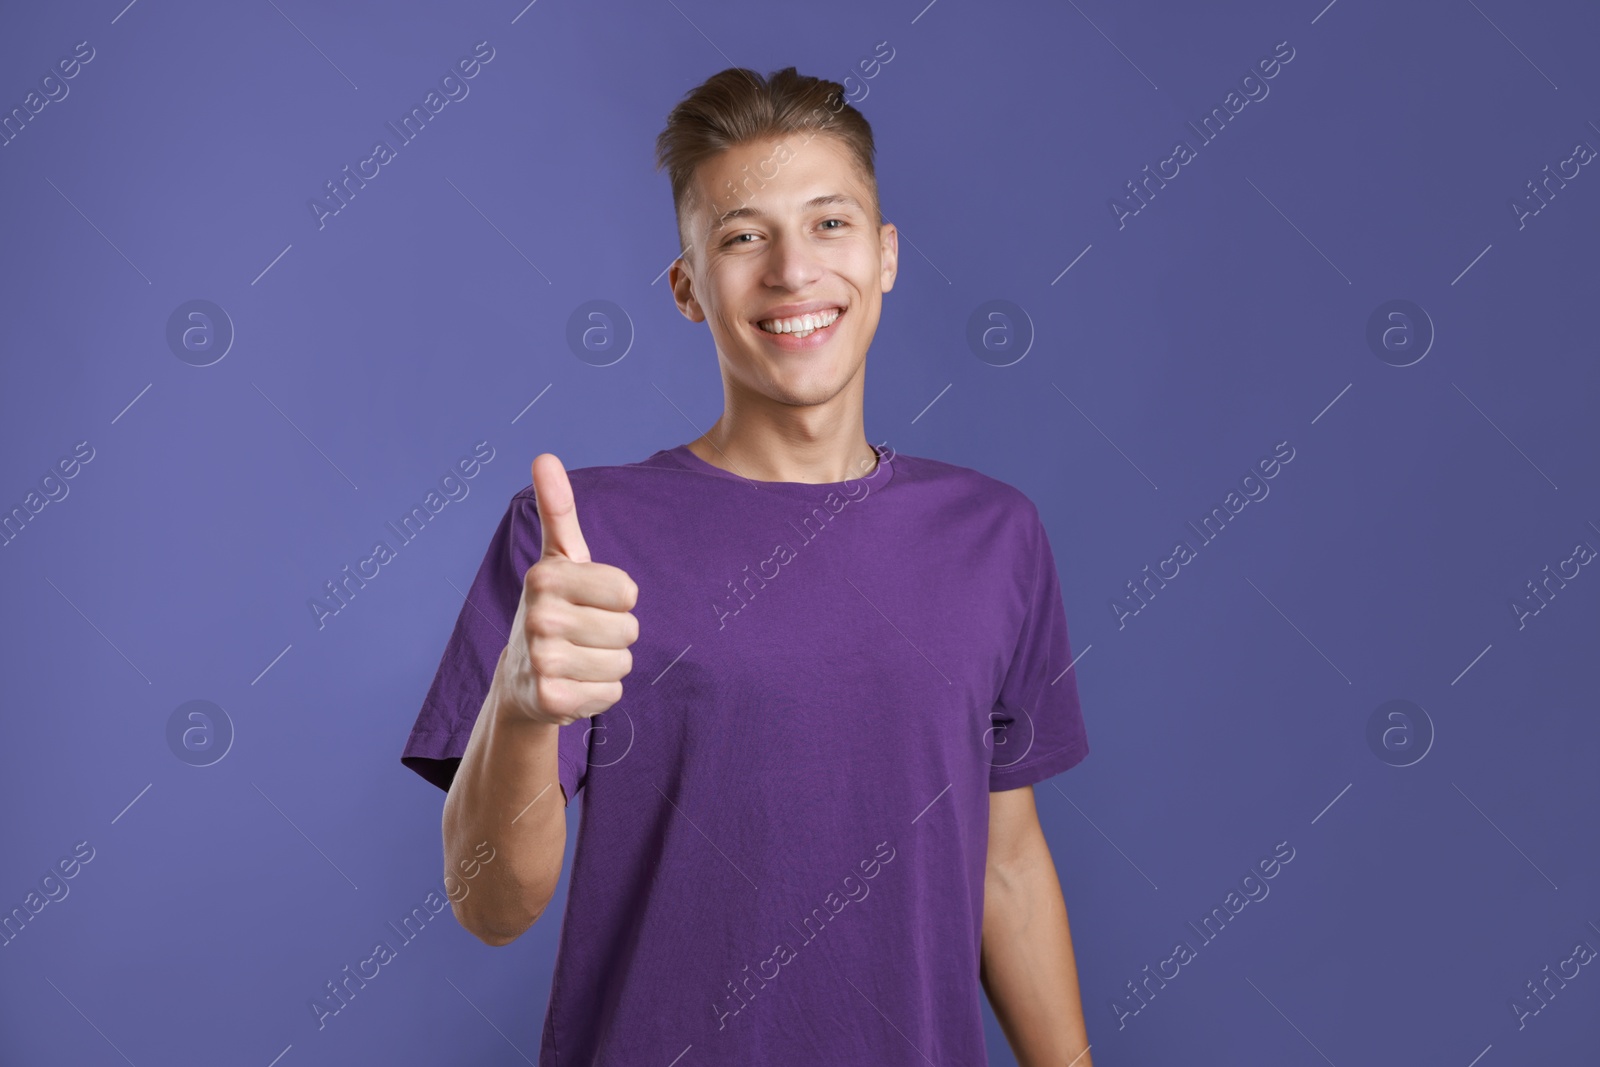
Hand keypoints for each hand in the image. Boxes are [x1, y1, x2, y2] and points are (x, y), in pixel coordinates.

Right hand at [499, 453, 638, 726]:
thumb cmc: (553, 608)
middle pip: (630, 630)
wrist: (520, 678)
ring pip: (623, 664)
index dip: (616, 601)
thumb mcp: (558, 558)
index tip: (588, 603)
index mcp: (545, 576)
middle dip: (616, 637)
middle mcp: (538, 616)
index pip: (628, 592)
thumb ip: (557, 510)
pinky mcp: (550, 699)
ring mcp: (541, 659)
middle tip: (582, 636)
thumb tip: (544, 456)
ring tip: (579, 660)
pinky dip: (600, 694)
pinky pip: (612, 695)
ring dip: (609, 666)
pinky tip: (574, 686)